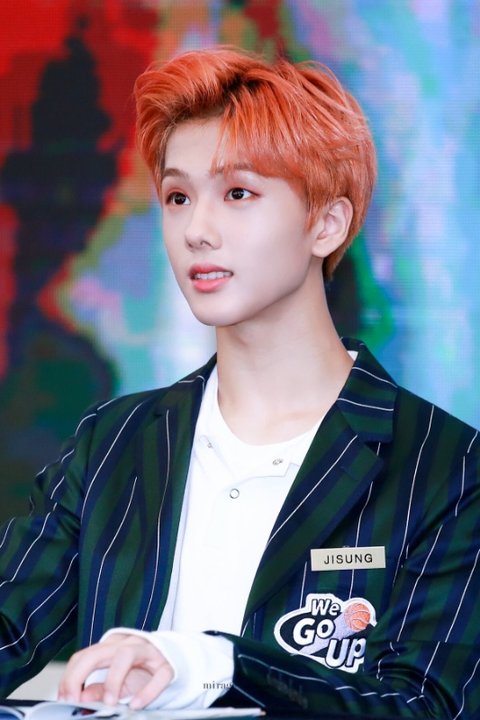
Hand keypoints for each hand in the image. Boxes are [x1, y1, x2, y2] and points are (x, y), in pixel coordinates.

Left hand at [58, 633, 173, 709]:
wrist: (175, 659)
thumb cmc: (143, 668)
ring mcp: (148, 652)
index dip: (70, 677)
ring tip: (108, 702)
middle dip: (81, 676)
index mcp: (112, 645)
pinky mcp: (167, 665)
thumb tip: (80, 697)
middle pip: (98, 653)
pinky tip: (136, 704)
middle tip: (75, 700)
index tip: (65, 698)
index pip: (84, 656)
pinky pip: (157, 676)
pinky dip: (146, 691)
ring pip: (126, 655)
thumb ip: (98, 687)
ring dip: (113, 679)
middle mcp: (128, 644)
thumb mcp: (117, 679)